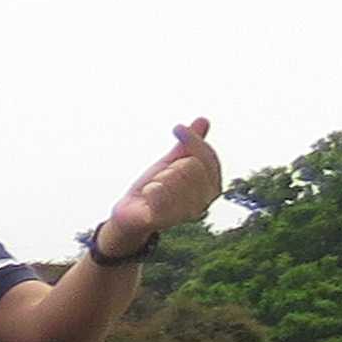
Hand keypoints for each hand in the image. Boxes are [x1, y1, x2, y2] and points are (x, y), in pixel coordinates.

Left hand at [103, 117, 221, 254]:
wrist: (130, 213)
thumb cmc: (154, 188)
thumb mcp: (171, 162)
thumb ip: (188, 144)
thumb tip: (203, 120)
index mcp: (211, 187)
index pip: (208, 156)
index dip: (193, 139)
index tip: (177, 128)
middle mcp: (205, 202)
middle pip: (191, 166)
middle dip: (170, 166)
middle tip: (160, 179)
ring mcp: (186, 214)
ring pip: (174, 177)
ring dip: (158, 179)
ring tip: (153, 190)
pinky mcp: (165, 220)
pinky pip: (158, 193)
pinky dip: (149, 189)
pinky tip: (148, 195)